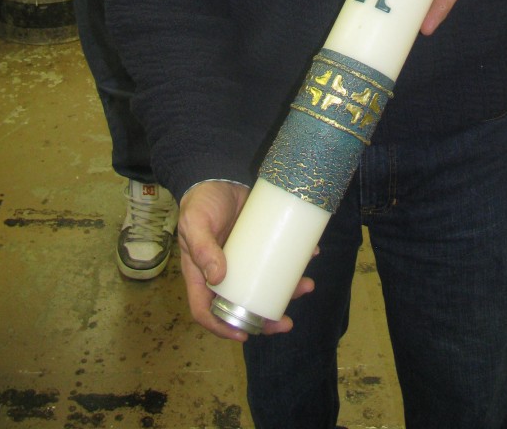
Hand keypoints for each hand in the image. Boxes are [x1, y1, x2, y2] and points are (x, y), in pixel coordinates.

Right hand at [177, 181, 314, 339]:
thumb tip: (218, 277)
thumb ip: (203, 247)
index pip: (206, 310)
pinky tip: (311, 254)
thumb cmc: (201, 201)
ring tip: (307, 286)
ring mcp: (245, 257)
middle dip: (266, 318)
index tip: (246, 335)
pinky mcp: (262, 241)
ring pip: (266, 283)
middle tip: (286, 322)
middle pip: (243, 304)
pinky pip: (279, 256)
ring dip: (287, 290)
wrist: (218, 172)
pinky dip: (295, 259)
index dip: (223, 327)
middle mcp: (224, 271)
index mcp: (201, 274)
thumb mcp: (196, 223)